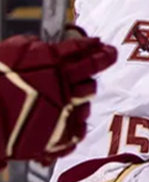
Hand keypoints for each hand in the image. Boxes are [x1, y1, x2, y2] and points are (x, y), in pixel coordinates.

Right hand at [0, 34, 116, 165]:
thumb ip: (31, 46)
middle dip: (100, 66)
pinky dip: (74, 125)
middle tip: (103, 60)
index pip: (84, 50)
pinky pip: (78, 131)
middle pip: (92, 76)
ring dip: (82, 99)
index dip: (95, 47)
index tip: (104, 47)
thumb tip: (42, 45)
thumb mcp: (11, 53)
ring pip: (87, 104)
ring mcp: (64, 113)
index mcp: (53, 63)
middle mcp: (65, 87)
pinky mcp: (59, 136)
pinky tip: (68, 120)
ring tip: (74, 96)